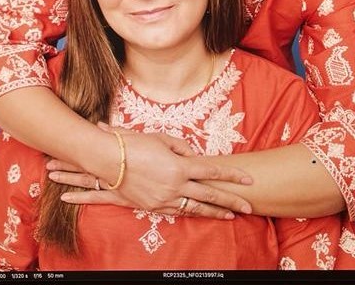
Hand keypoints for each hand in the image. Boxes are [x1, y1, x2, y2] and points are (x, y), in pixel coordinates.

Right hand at [47, 124, 252, 218]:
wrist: (106, 161)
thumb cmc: (133, 144)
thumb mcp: (161, 138)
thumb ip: (182, 147)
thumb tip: (194, 155)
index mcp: (179, 166)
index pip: (212, 171)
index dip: (232, 176)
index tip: (248, 180)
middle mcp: (175, 186)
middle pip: (210, 196)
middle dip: (231, 202)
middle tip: (249, 208)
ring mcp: (163, 199)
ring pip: (195, 208)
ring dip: (213, 212)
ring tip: (228, 216)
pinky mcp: (152, 207)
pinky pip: (176, 211)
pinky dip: (190, 212)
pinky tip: (199, 214)